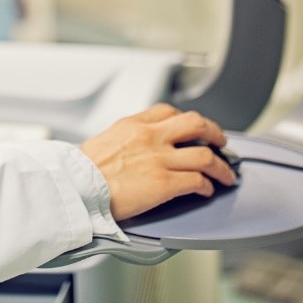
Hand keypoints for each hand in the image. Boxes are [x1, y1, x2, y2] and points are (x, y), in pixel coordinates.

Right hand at [79, 104, 236, 219]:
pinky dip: (208, 186)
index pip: (169, 111)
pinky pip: (197, 181)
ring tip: (226, 174)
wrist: (76, 188)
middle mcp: (150, 137)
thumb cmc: (82, 172)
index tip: (194, 128)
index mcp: (133, 125)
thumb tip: (133, 147)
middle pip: (196, 124)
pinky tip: (207, 190)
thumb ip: (125, 139)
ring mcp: (159, 159)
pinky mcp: (164, 184)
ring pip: (205, 155)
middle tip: (221, 142)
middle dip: (215, 133)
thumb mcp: (103, 141)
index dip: (187, 120)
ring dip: (221, 166)